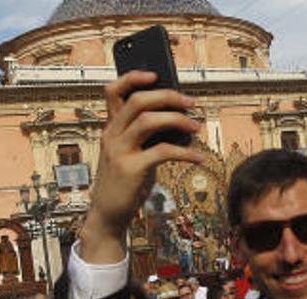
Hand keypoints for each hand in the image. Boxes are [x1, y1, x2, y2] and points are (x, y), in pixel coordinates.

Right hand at [81, 71, 202, 262]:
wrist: (107, 216)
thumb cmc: (124, 184)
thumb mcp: (131, 155)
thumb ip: (146, 138)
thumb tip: (179, 123)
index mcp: (110, 129)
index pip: (112, 91)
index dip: (133, 78)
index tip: (156, 75)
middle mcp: (112, 136)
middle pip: (138, 101)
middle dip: (167, 96)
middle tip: (190, 102)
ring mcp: (119, 152)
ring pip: (148, 120)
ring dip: (177, 119)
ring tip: (196, 125)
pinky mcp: (131, 169)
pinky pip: (163, 152)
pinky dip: (186, 152)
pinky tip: (199, 157)